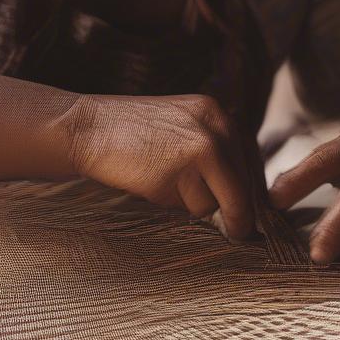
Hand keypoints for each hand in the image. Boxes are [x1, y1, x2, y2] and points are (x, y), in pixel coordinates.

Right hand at [68, 92, 255, 240]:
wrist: (89, 127)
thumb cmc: (131, 136)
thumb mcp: (182, 129)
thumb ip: (213, 152)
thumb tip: (243, 202)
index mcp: (219, 114)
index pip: (251, 165)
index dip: (244, 194)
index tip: (242, 217)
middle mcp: (218, 126)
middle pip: (244, 187)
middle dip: (230, 209)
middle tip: (223, 224)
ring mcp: (203, 145)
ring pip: (219, 202)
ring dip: (195, 205)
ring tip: (162, 179)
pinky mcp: (185, 168)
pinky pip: (196, 208)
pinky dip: (177, 206)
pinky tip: (153, 182)